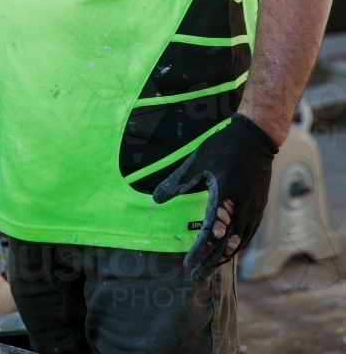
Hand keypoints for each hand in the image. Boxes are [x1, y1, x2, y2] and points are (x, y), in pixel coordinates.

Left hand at [152, 113, 277, 280]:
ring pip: (239, 244)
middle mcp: (242, 210)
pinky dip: (236, 247)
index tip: (187, 264)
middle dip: (209, 263)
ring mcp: (253, 211)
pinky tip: (227, 250)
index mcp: (225, 199)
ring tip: (209, 267)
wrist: (255, 139)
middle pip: (226, 246)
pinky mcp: (259, 209)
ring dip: (223, 258)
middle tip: (195, 276)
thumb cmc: (223, 148)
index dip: (198, 252)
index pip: (211, 235)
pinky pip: (247, 235)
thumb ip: (177, 183)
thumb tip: (156, 199)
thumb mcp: (196, 163)